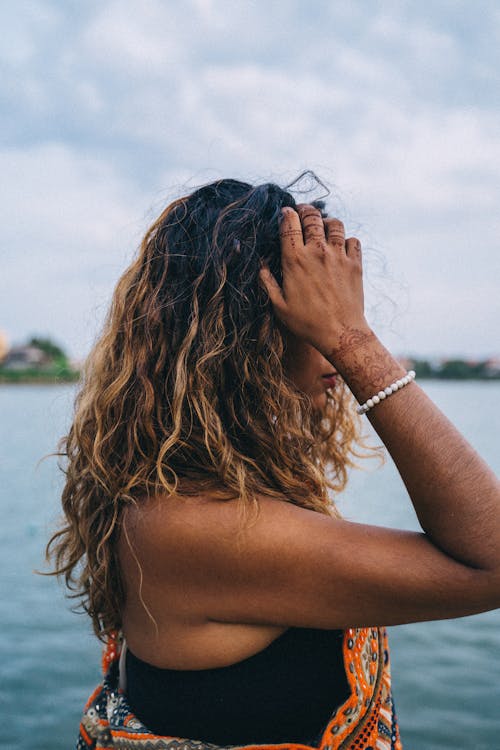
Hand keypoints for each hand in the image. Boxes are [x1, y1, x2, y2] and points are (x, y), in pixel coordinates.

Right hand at [259, 204, 369, 356]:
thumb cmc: (307, 323)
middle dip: (306, 210)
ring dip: (326, 222)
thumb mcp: (279, 305)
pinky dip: (346, 239)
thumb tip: (261, 265)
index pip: (289, 223)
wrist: (341, 333)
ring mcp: (339, 256)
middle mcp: (317, 252)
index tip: (285, 213)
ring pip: (335, 223)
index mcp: (295, 260)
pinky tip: (340, 247)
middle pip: (312, 217)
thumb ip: (267, 282)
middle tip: (303, 212)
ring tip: (322, 226)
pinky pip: (353, 240)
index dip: (286, 213)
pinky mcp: (355, 264)